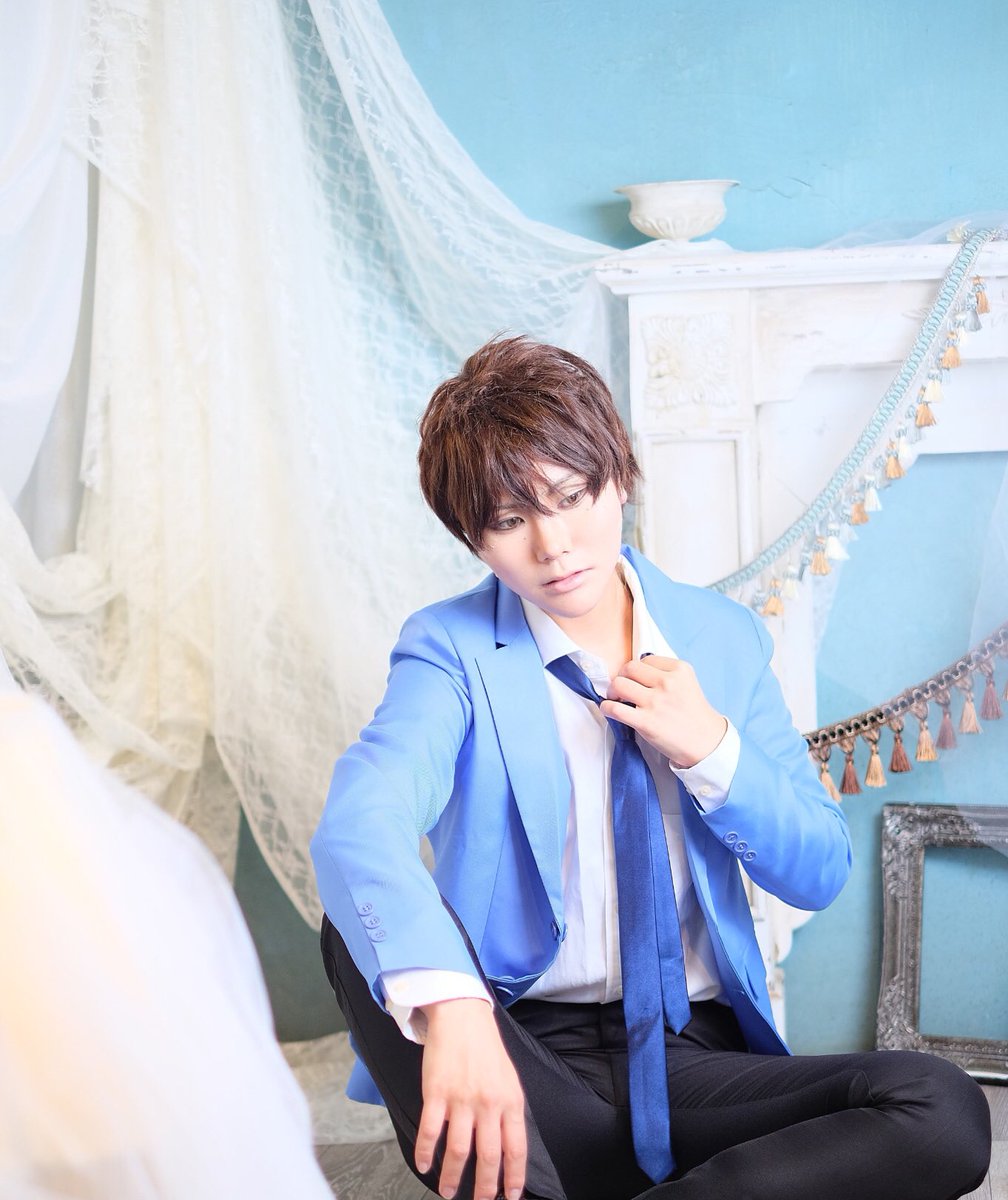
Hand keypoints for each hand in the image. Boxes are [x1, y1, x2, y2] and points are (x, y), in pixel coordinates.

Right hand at [415, 997, 526, 1199]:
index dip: (513, 1178)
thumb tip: (509, 1146)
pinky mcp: (437, 1092)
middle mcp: (489, 1103)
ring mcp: (462, 1098)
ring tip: (447, 1191)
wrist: (463, 1014)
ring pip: (459, 1150)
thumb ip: (509, 1111)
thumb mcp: (509, 1078)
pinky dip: (426, 1153)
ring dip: (452, 1176)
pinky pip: (432, 1131)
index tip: (510, 1197)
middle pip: (488, 1157)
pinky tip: (424, 1164)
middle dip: (483, 1188)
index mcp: (510, 1100)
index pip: (516, 1149)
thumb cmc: (486, 1047)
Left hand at [601, 654, 727, 767]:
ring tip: (615, 698)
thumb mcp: (687, 683)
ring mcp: (656, 702)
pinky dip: (607, 707)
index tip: (637, 680)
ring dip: (612, 690)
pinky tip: (610, 709)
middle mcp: (667, 683)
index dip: (638, 670)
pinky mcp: (646, 722)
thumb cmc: (693, 713)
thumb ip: (665, 673)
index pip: (646, 659)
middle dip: (622, 675)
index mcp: (679, 670)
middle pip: (629, 668)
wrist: (706, 742)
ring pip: (619, 684)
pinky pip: (615, 708)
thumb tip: (636, 672)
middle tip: (622, 687)